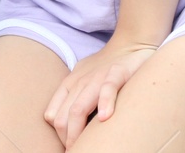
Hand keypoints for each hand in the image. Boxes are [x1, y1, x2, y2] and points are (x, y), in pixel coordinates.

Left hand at [43, 36, 158, 147]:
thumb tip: (60, 122)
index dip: (59, 136)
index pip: (53, 115)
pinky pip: (107, 89)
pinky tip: (106, 118)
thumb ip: (72, 98)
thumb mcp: (83, 79)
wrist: (131, 43)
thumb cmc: (106, 66)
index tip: (70, 147)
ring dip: (78, 133)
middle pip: (63, 118)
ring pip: (79, 108)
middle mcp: (80, 82)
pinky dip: (105, 104)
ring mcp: (97, 78)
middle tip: (78, 152)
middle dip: (68, 140)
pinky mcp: (117, 73)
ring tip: (86, 148)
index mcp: (70, 85)